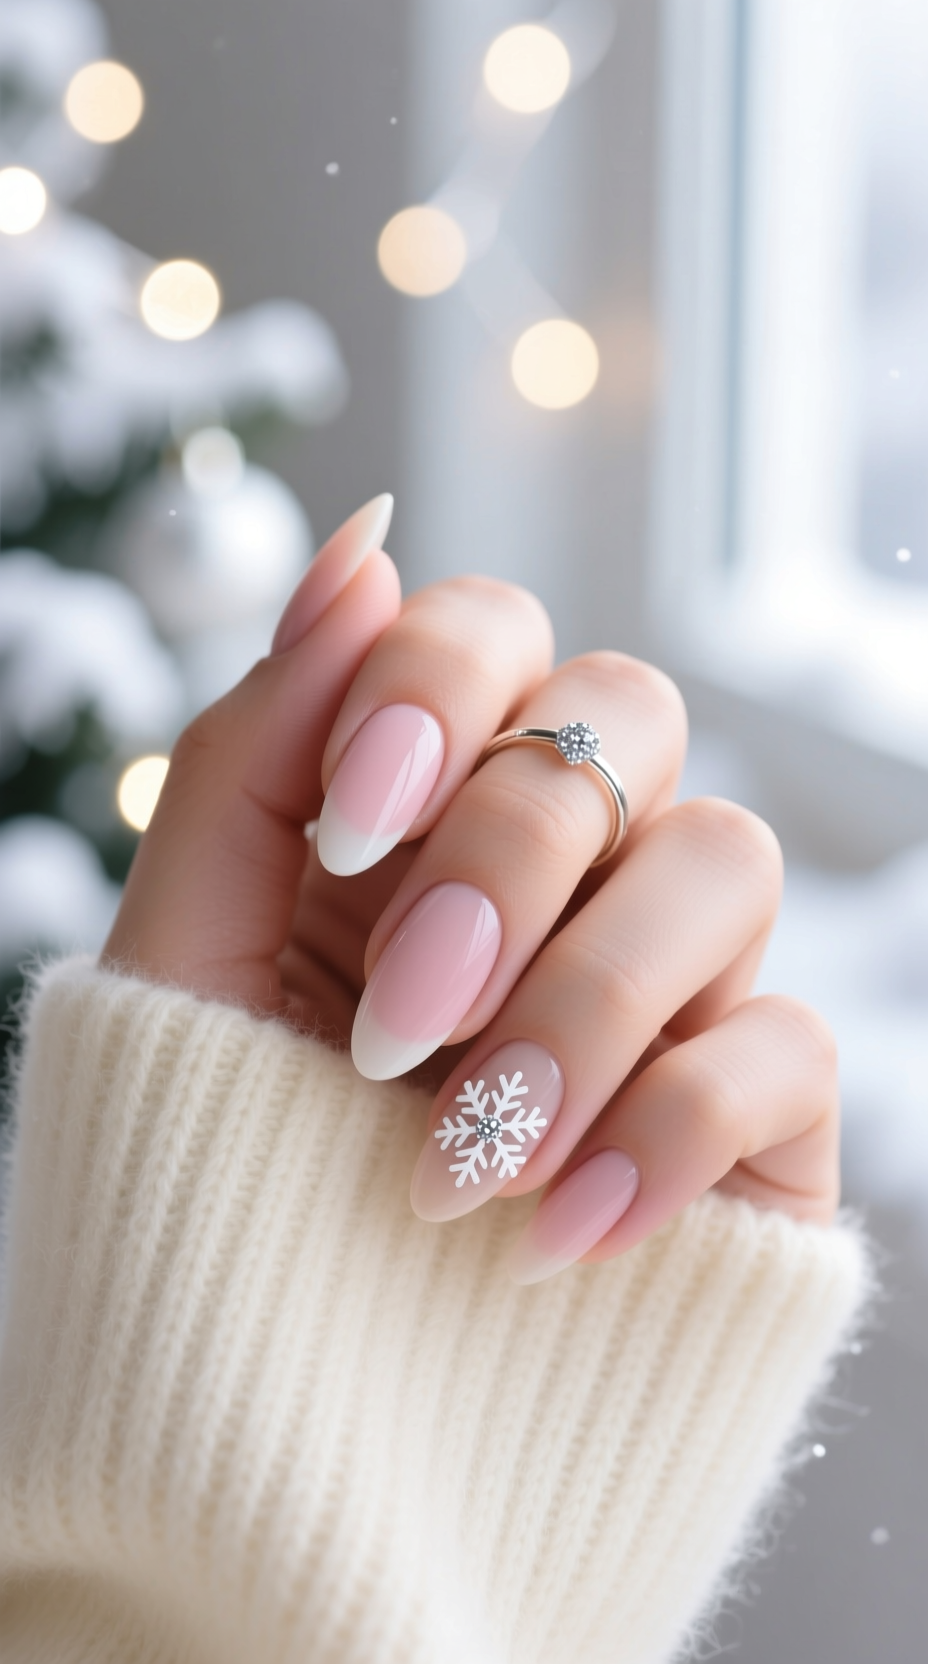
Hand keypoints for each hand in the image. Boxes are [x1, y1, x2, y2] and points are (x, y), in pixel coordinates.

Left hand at [104, 497, 839, 1281]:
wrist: (274, 1414)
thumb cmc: (213, 1168)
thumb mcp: (184, 955)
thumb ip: (255, 748)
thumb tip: (360, 543)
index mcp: (423, 807)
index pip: (490, 634)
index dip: (433, 693)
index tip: (346, 836)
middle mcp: (562, 866)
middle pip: (627, 718)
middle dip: (509, 859)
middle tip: (394, 1027)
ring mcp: (666, 980)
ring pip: (723, 862)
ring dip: (579, 1008)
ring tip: (455, 1164)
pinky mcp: (752, 1113)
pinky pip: (785, 1046)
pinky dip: (663, 1131)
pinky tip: (550, 1236)